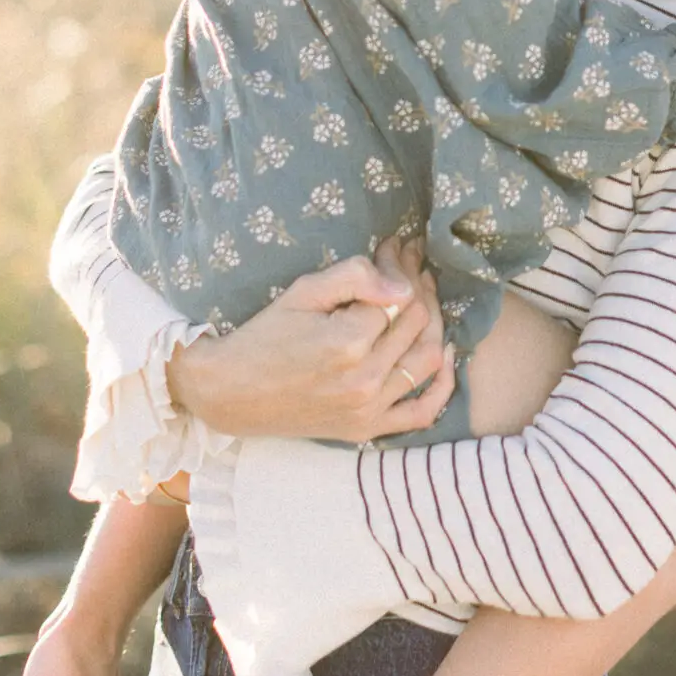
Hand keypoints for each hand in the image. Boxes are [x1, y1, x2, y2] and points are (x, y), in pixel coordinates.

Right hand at [165, 239, 454, 442]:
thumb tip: (402, 284)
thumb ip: (354, 277)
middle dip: (419, 285)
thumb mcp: (303, 292)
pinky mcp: (367, 429)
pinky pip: (422, 413)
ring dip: (434, 323)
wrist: (230, 392)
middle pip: (417, 322)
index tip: (396, 246)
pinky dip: (443, 385)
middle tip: (411, 262)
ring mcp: (368, 409)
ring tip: (422, 297)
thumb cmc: (264, 335)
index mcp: (348, 342)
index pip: (398, 294)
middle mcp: (365, 379)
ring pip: (428, 359)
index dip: (399, 265)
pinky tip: (445, 355)